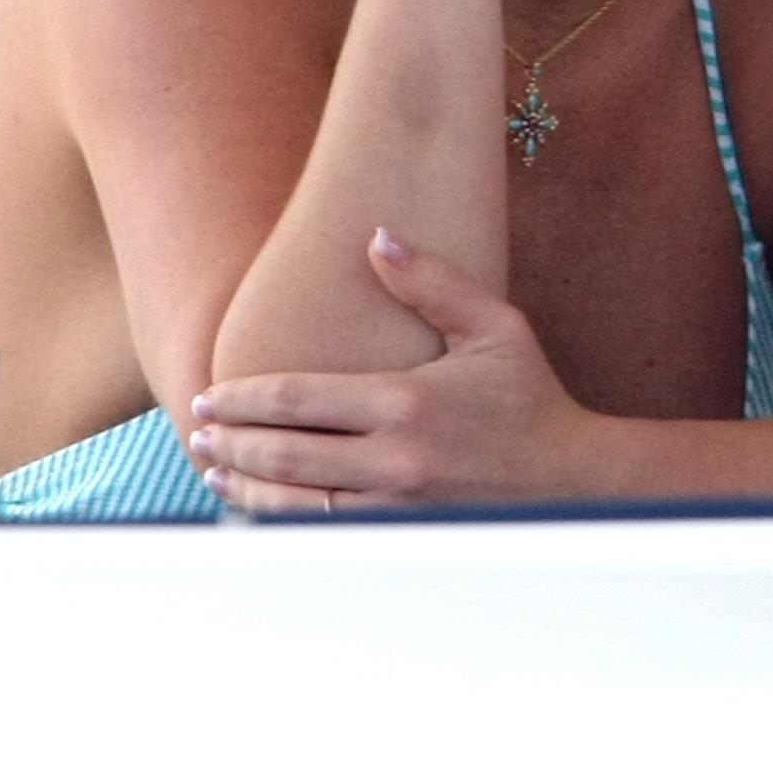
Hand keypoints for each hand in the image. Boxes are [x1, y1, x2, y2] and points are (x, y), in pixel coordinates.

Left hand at [187, 230, 604, 510]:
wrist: (573, 478)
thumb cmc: (530, 396)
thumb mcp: (495, 328)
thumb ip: (432, 284)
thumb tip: (376, 237)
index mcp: (408, 401)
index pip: (298, 399)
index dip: (244, 398)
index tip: (211, 396)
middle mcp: (397, 458)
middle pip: (285, 452)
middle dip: (232, 442)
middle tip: (199, 430)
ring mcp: (399, 505)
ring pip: (297, 501)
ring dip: (247, 484)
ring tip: (216, 467)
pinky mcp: (405, 535)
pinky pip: (326, 531)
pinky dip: (284, 520)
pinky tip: (259, 507)